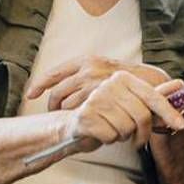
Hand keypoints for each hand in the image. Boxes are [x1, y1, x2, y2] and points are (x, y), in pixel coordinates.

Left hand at [26, 57, 169, 110]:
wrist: (153, 84)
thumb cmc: (127, 79)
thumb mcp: (104, 69)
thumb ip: (85, 75)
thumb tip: (64, 85)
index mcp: (85, 60)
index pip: (54, 73)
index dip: (39, 85)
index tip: (31, 94)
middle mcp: (87, 70)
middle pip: (57, 92)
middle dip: (52, 106)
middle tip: (54, 115)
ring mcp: (94, 85)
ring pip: (67, 106)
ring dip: (67, 116)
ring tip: (73, 120)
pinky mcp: (101, 99)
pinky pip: (81, 113)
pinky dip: (80, 120)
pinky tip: (84, 123)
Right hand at [64, 72, 183, 150]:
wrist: (72, 124)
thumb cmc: (105, 114)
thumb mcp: (131, 103)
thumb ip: (154, 95)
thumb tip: (180, 84)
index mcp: (123, 78)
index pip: (152, 97)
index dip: (168, 113)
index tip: (180, 126)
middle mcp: (109, 85)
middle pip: (142, 116)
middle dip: (141, 133)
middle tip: (135, 139)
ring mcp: (96, 99)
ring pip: (126, 128)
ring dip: (122, 136)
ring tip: (112, 130)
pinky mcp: (86, 116)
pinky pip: (110, 136)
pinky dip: (108, 140)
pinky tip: (100, 133)